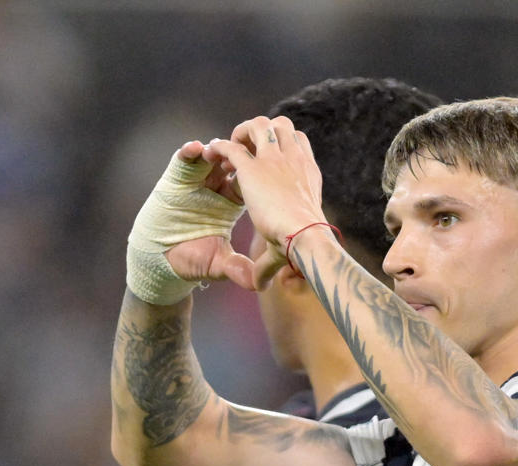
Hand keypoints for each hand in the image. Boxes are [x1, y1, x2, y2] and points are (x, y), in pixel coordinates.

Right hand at [126, 144, 267, 302]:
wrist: (161, 260)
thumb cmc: (192, 260)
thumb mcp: (218, 264)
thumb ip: (236, 268)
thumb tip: (257, 284)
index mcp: (232, 201)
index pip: (252, 177)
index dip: (258, 168)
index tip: (263, 165)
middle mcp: (216, 187)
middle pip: (234, 159)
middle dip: (240, 150)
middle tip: (243, 148)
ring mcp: (196, 181)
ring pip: (211, 154)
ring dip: (216, 147)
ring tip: (216, 149)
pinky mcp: (176, 178)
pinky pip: (183, 159)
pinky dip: (189, 151)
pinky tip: (195, 149)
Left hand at [203, 117, 327, 269]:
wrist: (305, 240)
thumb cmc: (302, 248)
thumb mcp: (285, 246)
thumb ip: (266, 263)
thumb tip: (259, 287)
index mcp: (306, 173)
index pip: (297, 142)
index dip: (279, 146)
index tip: (264, 161)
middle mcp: (293, 160)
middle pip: (281, 126)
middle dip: (261, 132)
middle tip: (245, 150)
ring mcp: (274, 161)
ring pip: (260, 125)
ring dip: (243, 132)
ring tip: (230, 148)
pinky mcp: (253, 168)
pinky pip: (233, 146)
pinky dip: (219, 147)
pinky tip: (211, 154)